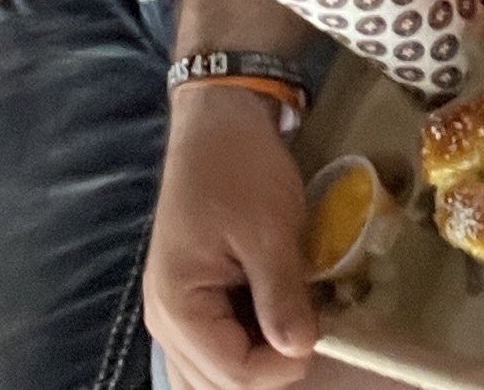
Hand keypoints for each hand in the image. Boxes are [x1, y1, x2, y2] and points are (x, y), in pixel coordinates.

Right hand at [146, 90, 319, 389]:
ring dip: (255, 362)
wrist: (219, 119)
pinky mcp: (191, 298)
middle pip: (218, 384)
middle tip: (307, 327)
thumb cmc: (240, 168)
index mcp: (178, 306)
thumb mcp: (269, 231)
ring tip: (291, 325)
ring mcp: (175, 311)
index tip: (319, 332)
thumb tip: (300, 352)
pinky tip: (275, 318)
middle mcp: (165, 320)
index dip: (283, 366)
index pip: (233, 375)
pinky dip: (246, 344)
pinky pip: (214, 347)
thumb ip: (280, 297)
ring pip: (212, 373)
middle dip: (268, 369)